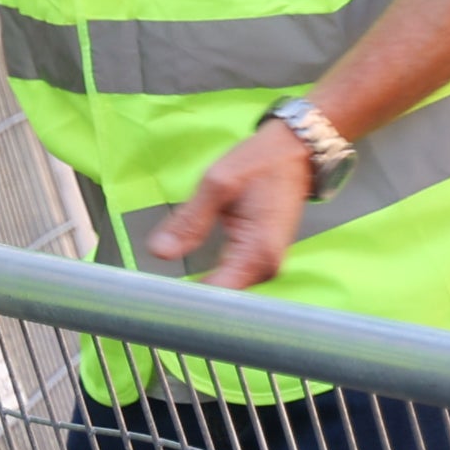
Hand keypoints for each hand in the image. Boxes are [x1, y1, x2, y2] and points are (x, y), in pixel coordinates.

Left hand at [149, 123, 313, 291]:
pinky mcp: (262, 260)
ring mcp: (267, 266)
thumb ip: (189, 220)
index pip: (215, 294)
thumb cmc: (261, 162)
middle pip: (221, 296)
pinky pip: (232, 277)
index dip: (185, 297)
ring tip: (167, 284)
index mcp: (258, 252)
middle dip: (190, 295)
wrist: (296, 152)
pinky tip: (189, 275)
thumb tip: (159, 252)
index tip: (156, 294)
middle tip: (153, 291)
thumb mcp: (218, 182)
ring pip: (226, 289)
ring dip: (199, 287)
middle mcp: (267, 268)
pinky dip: (212, 277)